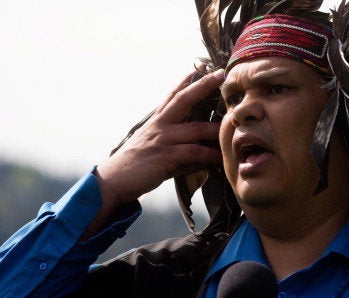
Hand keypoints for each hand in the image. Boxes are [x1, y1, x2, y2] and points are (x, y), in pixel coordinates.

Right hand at [96, 68, 224, 207]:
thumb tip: (203, 154)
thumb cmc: (135, 166)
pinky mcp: (165, 156)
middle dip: (203, 85)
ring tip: (235, 123)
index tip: (202, 65)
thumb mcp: (156, 150)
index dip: (187, 79)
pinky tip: (220, 156)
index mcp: (157, 120)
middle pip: (184, 99)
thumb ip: (180, 149)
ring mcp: (163, 139)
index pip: (173, 94)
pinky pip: (194, 153)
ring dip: (217, 127)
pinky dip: (209, 155)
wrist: (113, 181)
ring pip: (196, 128)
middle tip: (221, 74)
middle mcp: (160, 125)